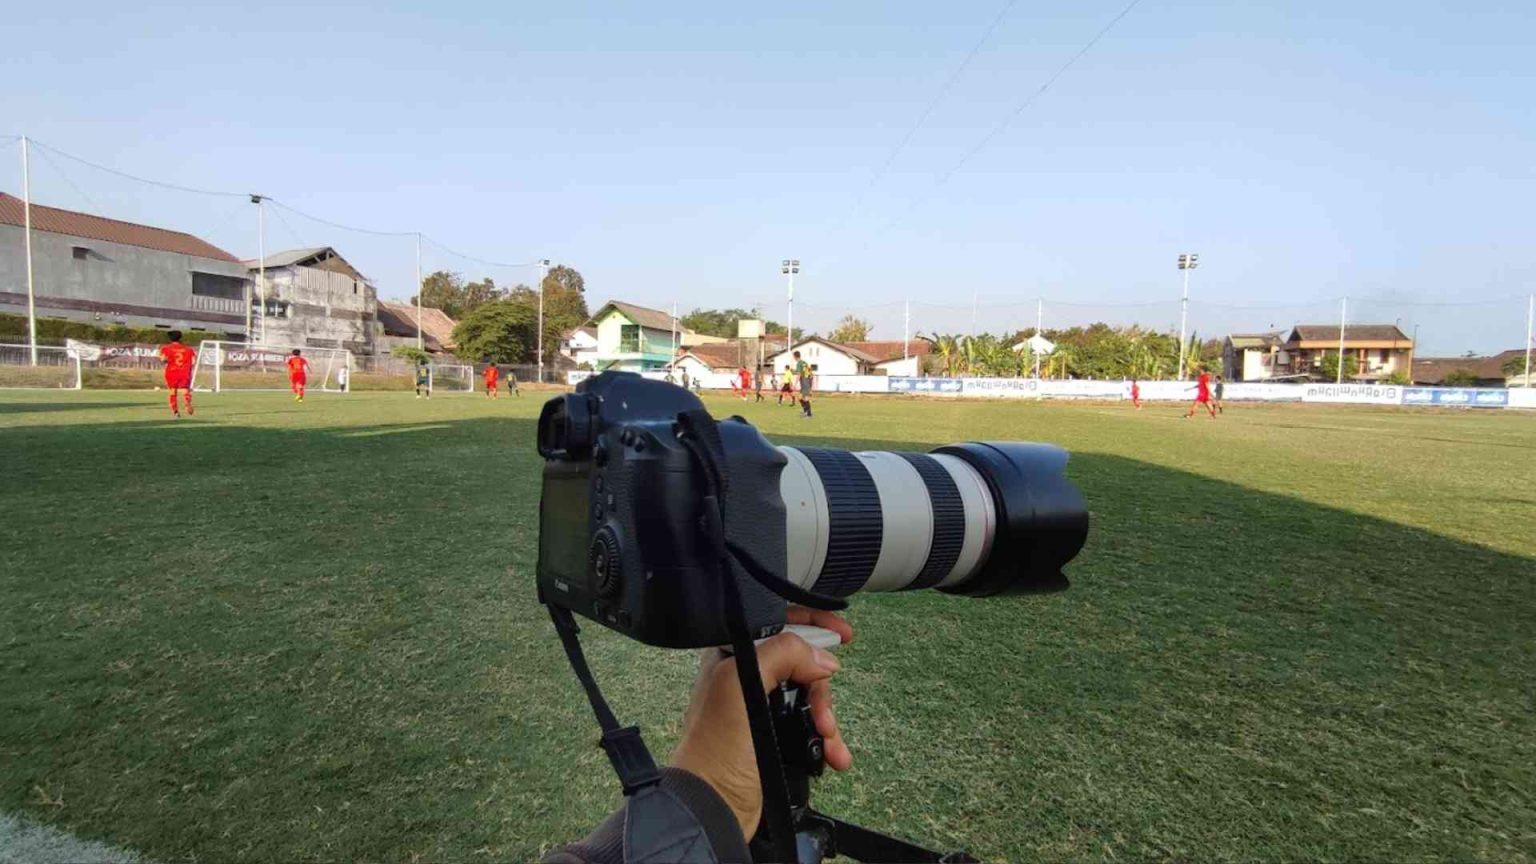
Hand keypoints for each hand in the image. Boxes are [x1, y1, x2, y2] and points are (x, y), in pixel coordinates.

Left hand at [671, 607, 853, 837]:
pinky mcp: (774, 738)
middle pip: (803, 664)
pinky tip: (831, 755)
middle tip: (822, 714)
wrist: (713, 808)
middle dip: (821, 688)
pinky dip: (826, 740)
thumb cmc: (714, 751)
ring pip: (810, 698)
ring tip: (827, 740)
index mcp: (732, 656)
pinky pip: (810, 728)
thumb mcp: (740, 685)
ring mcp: (761, 710)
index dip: (813, 625)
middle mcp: (747, 678)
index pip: (779, 623)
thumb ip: (781, 654)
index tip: (841, 635)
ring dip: (827, 718)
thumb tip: (820, 657)